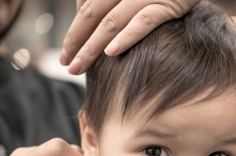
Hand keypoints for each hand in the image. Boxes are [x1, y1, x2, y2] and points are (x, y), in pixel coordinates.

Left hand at [61, 0, 201, 74]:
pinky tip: (112, 52)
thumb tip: (101, 37)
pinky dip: (126, 37)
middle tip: (68, 66)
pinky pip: (143, 21)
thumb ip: (116, 8)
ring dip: (93, 46)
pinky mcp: (167, 3)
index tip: (66, 55)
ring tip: (80, 66)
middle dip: (77, 42)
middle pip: (92, 16)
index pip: (86, 8)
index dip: (74, 32)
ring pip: (111, 21)